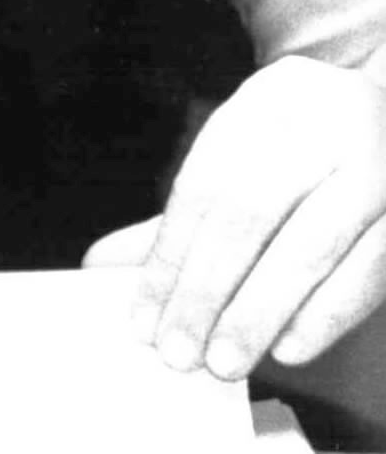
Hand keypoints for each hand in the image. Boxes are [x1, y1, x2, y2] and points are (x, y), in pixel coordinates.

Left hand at [83, 56, 385, 380]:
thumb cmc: (304, 145)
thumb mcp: (245, 153)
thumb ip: (182, 214)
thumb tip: (102, 265)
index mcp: (265, 101)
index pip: (202, 184)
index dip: (168, 256)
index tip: (143, 317)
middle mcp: (319, 123)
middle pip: (248, 213)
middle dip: (206, 289)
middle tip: (177, 350)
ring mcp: (372, 165)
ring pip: (307, 247)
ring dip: (258, 313)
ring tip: (221, 361)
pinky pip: (365, 272)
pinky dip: (322, 315)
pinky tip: (287, 347)